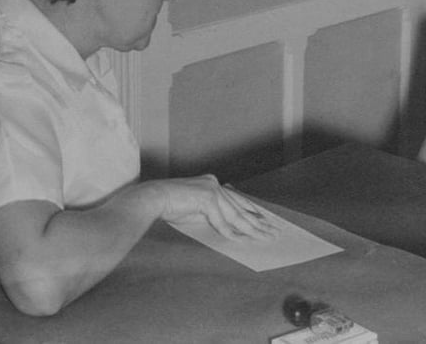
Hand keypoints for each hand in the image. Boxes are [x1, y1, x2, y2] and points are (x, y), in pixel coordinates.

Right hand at [153, 175, 279, 240]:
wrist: (151, 199)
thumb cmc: (169, 207)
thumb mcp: (195, 210)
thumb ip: (212, 214)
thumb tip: (229, 227)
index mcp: (213, 184)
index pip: (238, 200)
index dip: (253, 212)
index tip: (266, 221)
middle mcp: (215, 184)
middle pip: (241, 207)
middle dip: (259, 221)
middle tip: (274, 231)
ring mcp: (211, 190)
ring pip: (236, 215)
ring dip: (252, 229)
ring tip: (265, 237)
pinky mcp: (207, 198)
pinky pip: (222, 222)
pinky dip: (231, 233)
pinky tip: (242, 240)